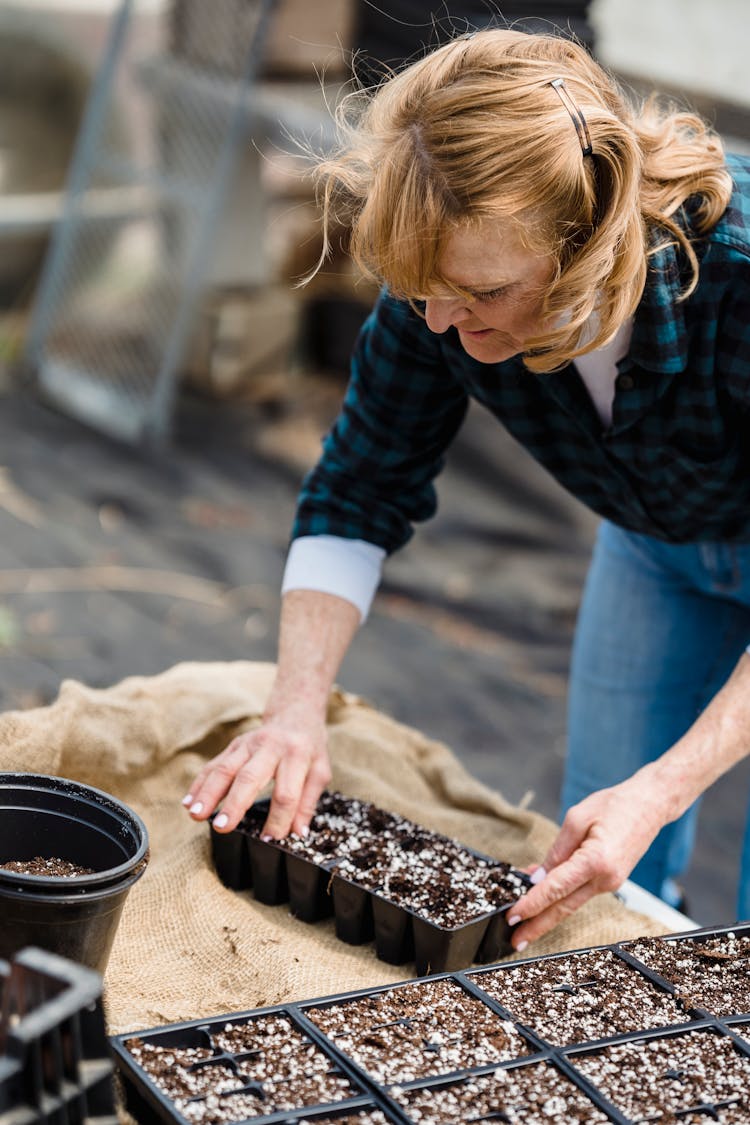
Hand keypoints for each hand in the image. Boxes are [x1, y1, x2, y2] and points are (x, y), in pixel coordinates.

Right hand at [182, 712, 331, 837]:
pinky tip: (189, 802)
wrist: (295, 716)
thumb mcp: (320, 772)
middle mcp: (270, 747)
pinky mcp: (234, 745)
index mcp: (296, 755)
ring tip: (196, 815)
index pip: (286, 792)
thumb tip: (298, 835)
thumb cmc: (309, 749)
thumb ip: (308, 802)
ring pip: (225, 769)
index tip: (270, 839)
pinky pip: (214, 765)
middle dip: (235, 803)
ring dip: (209, 793)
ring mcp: (248, 744)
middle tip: (222, 827)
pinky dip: (200, 783)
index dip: (279, 818)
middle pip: (250, 777)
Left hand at [506, 776, 665, 951]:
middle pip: (564, 908)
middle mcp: (605, 879)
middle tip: (515, 940)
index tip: (513, 916)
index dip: (532, 904)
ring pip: (571, 903)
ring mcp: (610, 883)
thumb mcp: (577, 818)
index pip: (556, 889)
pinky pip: (580, 891)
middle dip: (537, 926)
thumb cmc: (616, 805)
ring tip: (523, 923)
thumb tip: (539, 876)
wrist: (649, 806)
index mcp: (596, 861)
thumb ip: (557, 850)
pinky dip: (561, 895)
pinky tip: (542, 894)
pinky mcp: (611, 881)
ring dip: (547, 913)